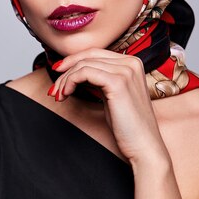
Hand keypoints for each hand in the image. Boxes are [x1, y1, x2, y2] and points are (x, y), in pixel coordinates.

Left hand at [49, 48, 168, 164]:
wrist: (144, 146)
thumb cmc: (128, 126)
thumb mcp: (112, 96)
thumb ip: (100, 80)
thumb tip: (77, 72)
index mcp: (132, 63)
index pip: (95, 53)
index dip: (73, 61)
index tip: (59, 73)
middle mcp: (131, 63)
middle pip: (88, 56)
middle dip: (66, 70)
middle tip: (54, 88)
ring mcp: (126, 71)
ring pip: (84, 64)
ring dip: (65, 79)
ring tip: (59, 95)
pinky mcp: (118, 82)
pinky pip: (84, 73)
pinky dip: (70, 81)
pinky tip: (66, 94)